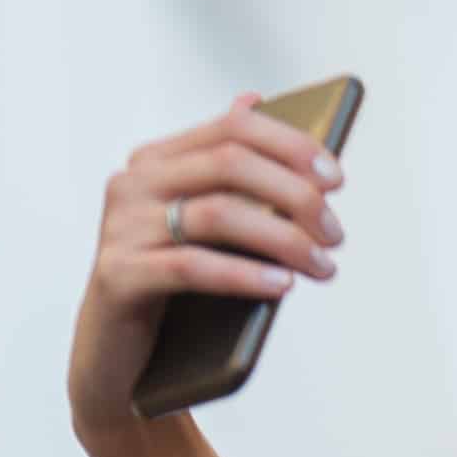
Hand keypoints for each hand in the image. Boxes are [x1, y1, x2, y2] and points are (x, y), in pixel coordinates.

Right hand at [66, 89, 347, 443]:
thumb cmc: (174, 287)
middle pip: (229, 164)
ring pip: (216, 214)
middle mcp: (134, 183)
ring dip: (282, 239)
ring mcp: (121, 228)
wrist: (119, 356)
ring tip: (322, 266)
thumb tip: (255, 101)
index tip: (336, 179)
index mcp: (158, 160)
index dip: (291, 146)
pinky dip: (245, 275)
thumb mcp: (207, 227)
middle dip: (294, 195)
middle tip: (335, 234)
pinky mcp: (119, 275)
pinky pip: (192, 267)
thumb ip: (229, 174)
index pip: (232, 128)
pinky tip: (283, 286)